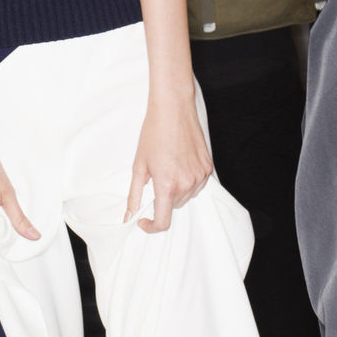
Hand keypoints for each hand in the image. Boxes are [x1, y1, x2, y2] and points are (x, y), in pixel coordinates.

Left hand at [126, 93, 212, 233]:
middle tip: (155, 178)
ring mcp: (200, 176)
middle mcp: (186, 184)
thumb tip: (129, 216)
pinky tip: (179, 164)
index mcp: (167, 185)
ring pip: (186, 197)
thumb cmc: (154, 134)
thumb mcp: (139, 166)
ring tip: (168, 167)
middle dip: (162, 200)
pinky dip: (187, 181)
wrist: (173, 110)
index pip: (163, 221)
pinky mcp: (208, 168)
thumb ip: (134, 195)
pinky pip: (197, 185)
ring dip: (175, 191)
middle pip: (173, 207)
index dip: (151, 226)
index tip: (144, 221)